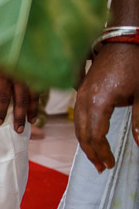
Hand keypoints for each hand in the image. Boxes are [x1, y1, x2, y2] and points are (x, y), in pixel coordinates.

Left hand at [0, 58, 38, 132]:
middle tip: (20, 131)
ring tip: (32, 121)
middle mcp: (20, 73)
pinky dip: (40, 95)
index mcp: (5, 72)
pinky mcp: (38, 66)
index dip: (1, 111)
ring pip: (34, 94)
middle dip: (21, 116)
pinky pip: (40, 83)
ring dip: (33, 109)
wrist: (12, 21)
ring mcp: (31, 70)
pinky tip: (38, 103)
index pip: (3, 97)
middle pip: (21, 100)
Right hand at [75, 43, 138, 171]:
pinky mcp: (82, 90)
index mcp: (98, 103)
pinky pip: (77, 115)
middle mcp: (84, 100)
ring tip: (95, 155)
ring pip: (76, 125)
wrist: (123, 41)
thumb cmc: (134, 65)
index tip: (111, 164)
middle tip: (102, 167)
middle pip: (81, 133)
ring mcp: (80, 94)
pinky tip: (90, 135)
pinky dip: (82, 129)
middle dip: (91, 152)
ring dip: (85, 142)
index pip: (95, 136)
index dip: (102, 152)